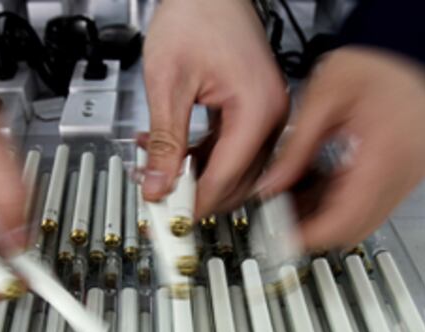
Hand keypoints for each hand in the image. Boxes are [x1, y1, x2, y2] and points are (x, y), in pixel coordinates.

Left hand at [140, 0, 287, 215]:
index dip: (194, 202)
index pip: (226, 177)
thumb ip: (164, 142)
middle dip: (195, 194)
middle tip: (159, 201)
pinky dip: (198, 156)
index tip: (170, 218)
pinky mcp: (253, 111)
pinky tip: (169, 151)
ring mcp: (264, 114)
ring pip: (231, 169)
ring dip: (193, 176)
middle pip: (236, 182)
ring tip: (154, 171)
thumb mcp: (168, 83)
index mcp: (258, 109)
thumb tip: (159, 185)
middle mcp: (270, 116)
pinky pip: (228, 148)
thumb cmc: (197, 14)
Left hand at [259, 47, 424, 250]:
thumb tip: (270, 187)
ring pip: (365, 222)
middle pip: (355, 229)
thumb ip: (295, 149)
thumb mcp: (323, 99)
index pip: (344, 220)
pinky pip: (374, 205)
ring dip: (329, 220)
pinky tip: (318, 189)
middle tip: (281, 221)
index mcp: (385, 157)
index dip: (309, 236)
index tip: (281, 238)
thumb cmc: (378, 61)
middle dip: (315, 231)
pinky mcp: (408, 173)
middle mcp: (403, 174)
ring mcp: (410, 176)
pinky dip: (344, 205)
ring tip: (293, 203)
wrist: (417, 46)